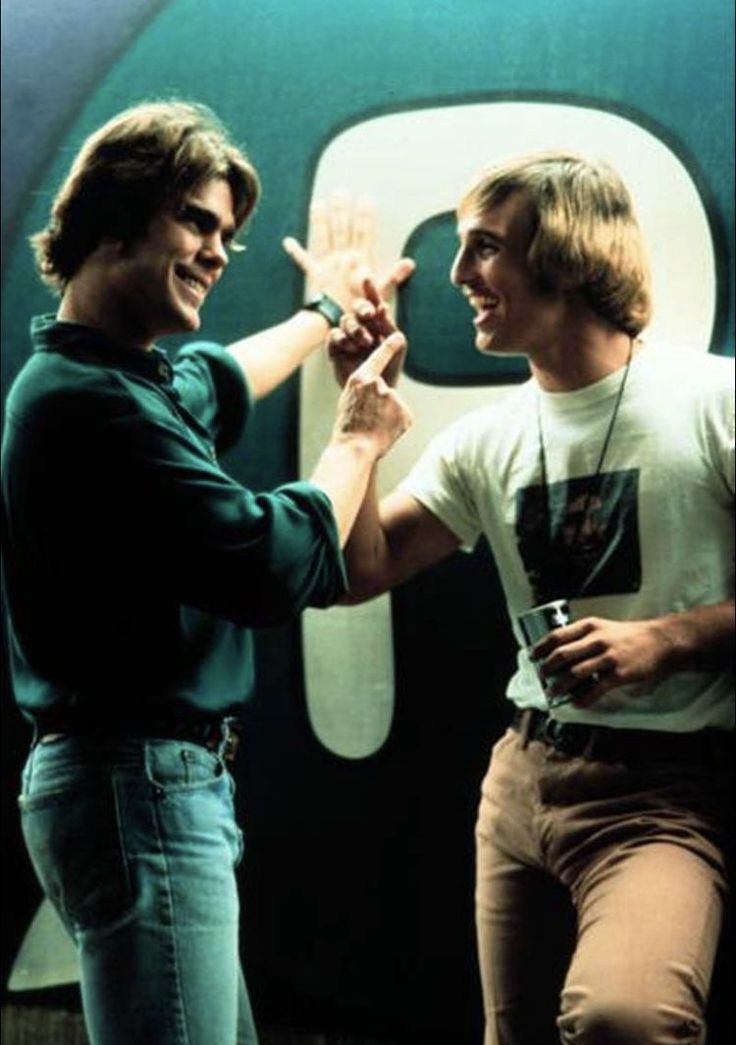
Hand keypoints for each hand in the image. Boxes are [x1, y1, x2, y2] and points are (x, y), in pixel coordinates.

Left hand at [282, 191, 414, 311]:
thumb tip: (410, 263)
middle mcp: (342, 256)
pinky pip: (303, 260)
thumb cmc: (360, 307)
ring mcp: (327, 263)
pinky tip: (287, 241)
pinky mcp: (315, 273)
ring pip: (323, 237)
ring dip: (319, 220)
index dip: (365, 215)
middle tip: (339, 191)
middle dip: (341, 208)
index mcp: (360, 259)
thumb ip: (394, 276)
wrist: (336, 319)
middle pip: (342, 228)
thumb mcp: (381, 292)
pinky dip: (295, 251)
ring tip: (316, 204)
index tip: (366, 198)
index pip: (364, 232)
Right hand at [329, 277, 405, 387]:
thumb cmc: (391, 367)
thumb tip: (382, 306)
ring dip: (356, 328)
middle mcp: (361, 327)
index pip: (372, 302)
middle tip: (370, 315)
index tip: (366, 278)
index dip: (369, 290)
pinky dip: (343, 339)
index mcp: (376, 323)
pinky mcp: (335, 350)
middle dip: (362, 310)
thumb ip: (389, 325)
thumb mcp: (396, 344)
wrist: (377, 391)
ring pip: (345, 321)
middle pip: (356, 309)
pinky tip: (351, 348)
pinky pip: (334, 336)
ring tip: (366, 342)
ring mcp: (347, 338)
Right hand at [333, 332, 412, 458]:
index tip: (398, 335)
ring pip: (395, 406)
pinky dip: (397, 427)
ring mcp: (393, 398)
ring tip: (375, 428)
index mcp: (361, 379)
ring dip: (388, 417)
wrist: (354, 449)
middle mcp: (378, 385)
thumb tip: (386, 398)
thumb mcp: (350, 401)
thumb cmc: (349, 428)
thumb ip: (368, 392)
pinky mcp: (405, 413)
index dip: (389, 346)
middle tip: (369, 420)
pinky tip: (385, 434)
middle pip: (385, 391)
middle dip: (381, 406)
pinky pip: (403, 418)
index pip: (379, 356)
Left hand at [530, 616, 670, 706]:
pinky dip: (582, 698)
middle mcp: (596, 640)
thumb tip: (559, 652)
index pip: (557, 635)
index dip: (541, 647)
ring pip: (574, 674)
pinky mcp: (618, 674)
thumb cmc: (628, 636)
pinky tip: (575, 702)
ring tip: (553, 693)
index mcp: (589, 626)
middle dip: (547, 669)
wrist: (659, 641)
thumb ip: (582, 637)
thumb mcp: (603, 627)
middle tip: (541, 678)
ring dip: (559, 686)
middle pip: (562, 656)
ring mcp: (607, 657)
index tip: (532, 656)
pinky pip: (594, 689)